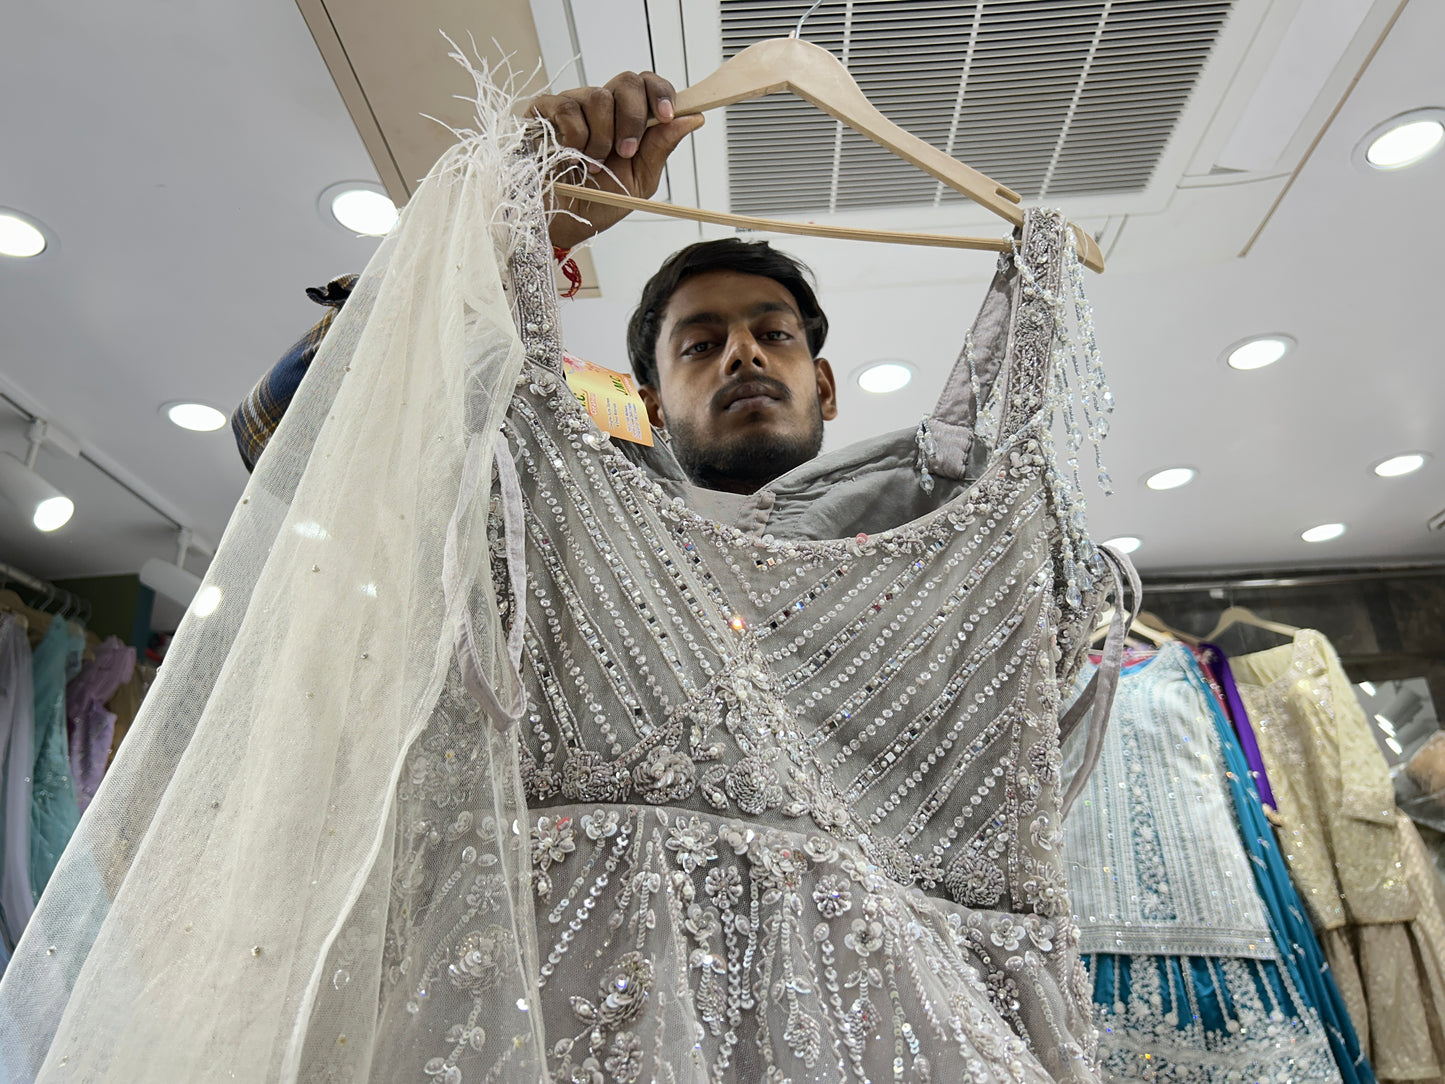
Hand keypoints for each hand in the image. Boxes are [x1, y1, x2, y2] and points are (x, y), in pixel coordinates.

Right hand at [529, 71, 703, 250]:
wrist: (562, 223)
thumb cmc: (598, 202)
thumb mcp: (640, 180)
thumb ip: (662, 146)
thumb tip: (695, 117)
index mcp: (627, 119)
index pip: (649, 85)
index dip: (660, 94)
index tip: (666, 116)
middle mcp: (602, 106)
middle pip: (627, 81)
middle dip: (633, 118)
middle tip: (625, 152)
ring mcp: (573, 105)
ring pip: (598, 97)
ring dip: (601, 138)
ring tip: (593, 164)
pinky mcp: (545, 110)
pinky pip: (568, 108)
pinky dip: (575, 137)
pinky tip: (571, 156)